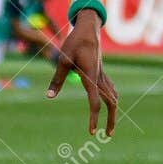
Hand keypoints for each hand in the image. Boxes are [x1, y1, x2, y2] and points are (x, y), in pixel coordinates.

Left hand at [46, 10, 119, 136]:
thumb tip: (49, 97)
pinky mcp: (102, 72)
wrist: (88, 28)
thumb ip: (57, 79)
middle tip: (107, 136)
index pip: (95, 102)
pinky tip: (111, 105)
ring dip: (113, 112)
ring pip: (113, 97)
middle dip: (110, 120)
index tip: (92, 132)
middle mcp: (99, 78)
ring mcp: (103, 75)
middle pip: (110, 103)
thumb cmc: (74, 42)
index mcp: (90, 77)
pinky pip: (111, 89)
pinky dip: (112, 100)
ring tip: (110, 127)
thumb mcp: (62, 60)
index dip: (94, 118)